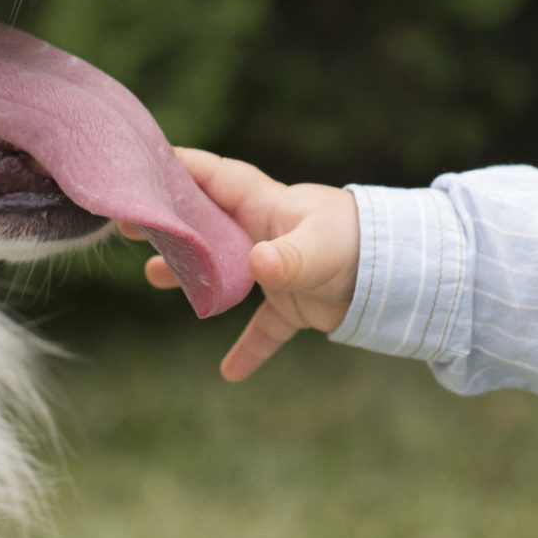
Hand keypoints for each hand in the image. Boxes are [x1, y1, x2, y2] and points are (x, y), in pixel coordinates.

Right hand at [126, 148, 359, 380]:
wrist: (407, 277)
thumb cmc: (363, 245)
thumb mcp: (323, 248)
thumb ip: (289, 258)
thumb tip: (259, 265)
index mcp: (268, 204)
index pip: (213, 177)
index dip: (178, 168)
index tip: (140, 165)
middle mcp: (267, 232)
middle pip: (208, 222)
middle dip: (171, 222)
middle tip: (130, 226)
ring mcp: (279, 267)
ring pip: (226, 270)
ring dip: (193, 275)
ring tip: (154, 278)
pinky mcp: (296, 303)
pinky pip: (265, 326)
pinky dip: (251, 347)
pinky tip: (232, 372)